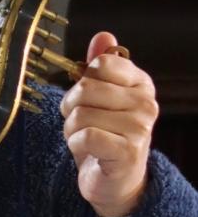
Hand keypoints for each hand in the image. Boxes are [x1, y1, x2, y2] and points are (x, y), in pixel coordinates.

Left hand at [59, 31, 158, 216]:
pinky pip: (85, 136)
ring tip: (84, 138)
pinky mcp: (128, 151)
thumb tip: (103, 35)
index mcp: (140, 83)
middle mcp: (146, 102)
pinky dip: (75, 144)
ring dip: (71, 129)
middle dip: (70, 108)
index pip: (101, 63)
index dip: (81, 82)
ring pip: (81, 114)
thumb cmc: (104, 136)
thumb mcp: (100, 98)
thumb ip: (100, 67)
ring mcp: (140, 127)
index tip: (86, 99)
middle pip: (85, 89)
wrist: (115, 180)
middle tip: (80, 123)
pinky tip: (86, 150)